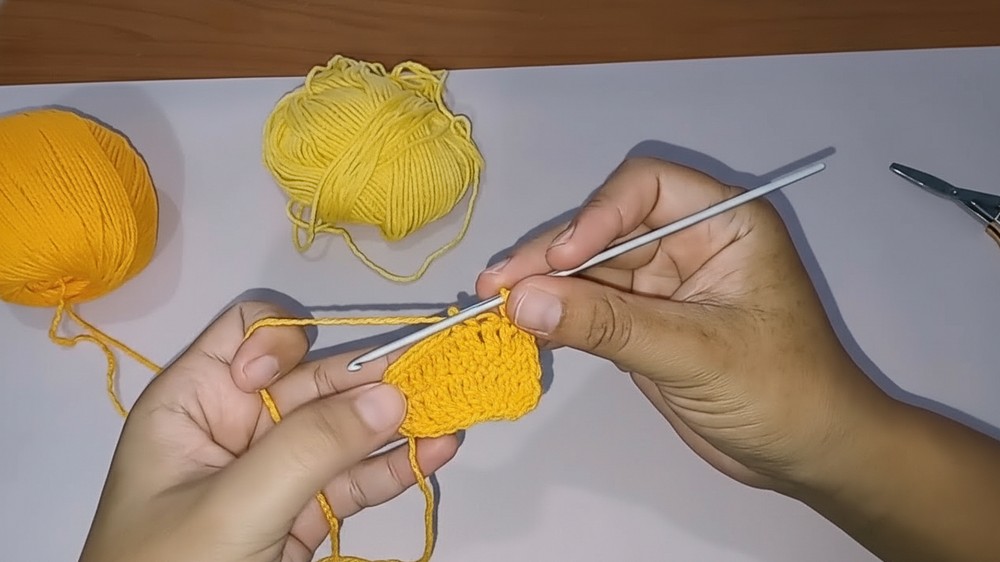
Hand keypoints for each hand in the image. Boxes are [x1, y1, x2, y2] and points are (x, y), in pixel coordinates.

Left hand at [80, 300, 458, 561]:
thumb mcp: (233, 507)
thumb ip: (310, 447)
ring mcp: (276, 471)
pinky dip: (396, 467)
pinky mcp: (306, 514)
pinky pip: (356, 478)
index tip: (292, 381)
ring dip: (396, 421)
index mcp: (194, 403)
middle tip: (430, 378)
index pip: (245, 335)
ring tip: (450, 412)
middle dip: (367, 379)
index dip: (280, 344)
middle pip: (313, 379)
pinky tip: (438, 452)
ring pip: (344, 428)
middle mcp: (237, 426)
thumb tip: (391, 394)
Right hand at [476, 157, 890, 492]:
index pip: (645, 187)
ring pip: (589, 271)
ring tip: (494, 310)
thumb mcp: (695, 352)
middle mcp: (688, 242)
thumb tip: (520, 301)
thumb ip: (608, 326)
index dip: (597, 214)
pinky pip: (589, 310)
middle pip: (604, 229)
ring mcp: (662, 285)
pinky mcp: (643, 324)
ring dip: (544, 289)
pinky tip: (523, 331)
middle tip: (495, 287)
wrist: (808, 455)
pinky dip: (557, 320)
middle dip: (552, 257)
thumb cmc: (780, 391)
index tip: (561, 259)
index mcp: (722, 223)